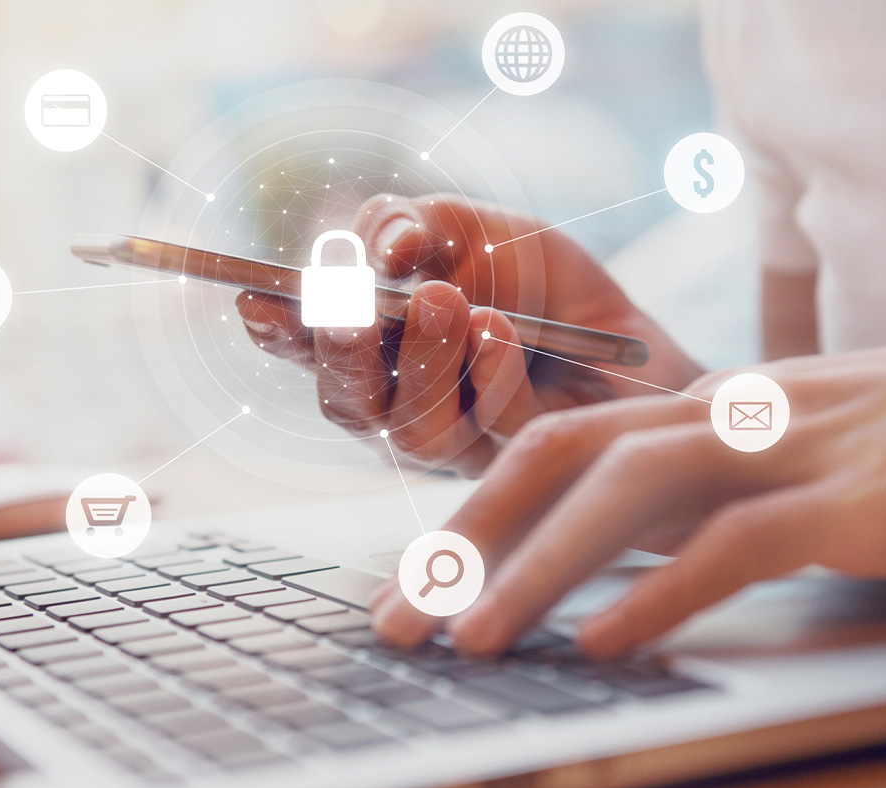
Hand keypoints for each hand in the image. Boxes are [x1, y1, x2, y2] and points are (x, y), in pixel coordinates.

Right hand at [235, 195, 699, 474]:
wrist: (631, 337)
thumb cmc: (542, 285)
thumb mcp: (474, 228)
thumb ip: (414, 227)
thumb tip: (376, 248)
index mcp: (376, 349)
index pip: (309, 346)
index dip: (278, 329)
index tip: (254, 299)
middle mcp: (401, 405)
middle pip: (346, 403)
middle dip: (341, 353)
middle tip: (354, 306)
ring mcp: (458, 444)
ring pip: (412, 429)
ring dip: (423, 361)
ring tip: (447, 302)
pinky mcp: (519, 462)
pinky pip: (492, 428)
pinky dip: (490, 374)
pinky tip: (497, 332)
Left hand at [371, 309, 885, 656]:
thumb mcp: (792, 456)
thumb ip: (705, 496)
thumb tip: (614, 564)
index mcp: (704, 409)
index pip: (553, 445)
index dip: (467, 512)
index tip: (410, 585)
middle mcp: (728, 416)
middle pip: (558, 456)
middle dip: (462, 540)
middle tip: (394, 625)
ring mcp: (792, 448)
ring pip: (631, 491)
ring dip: (540, 568)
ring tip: (474, 643)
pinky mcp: (860, 496)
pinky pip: (742, 540)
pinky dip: (666, 590)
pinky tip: (610, 644)